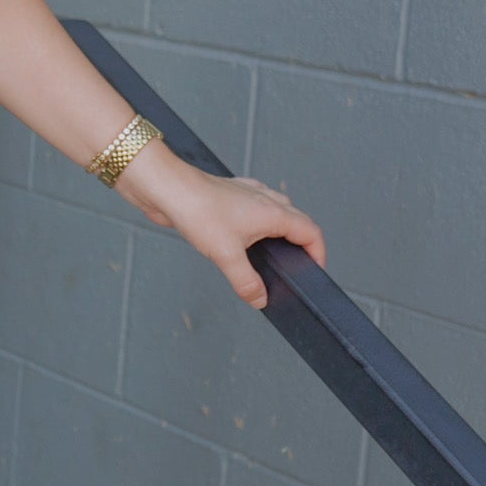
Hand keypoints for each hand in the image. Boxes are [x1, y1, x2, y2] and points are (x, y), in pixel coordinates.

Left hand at [119, 143, 326, 308]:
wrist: (168, 187)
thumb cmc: (197, 209)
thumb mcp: (226, 255)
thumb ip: (246, 281)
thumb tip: (259, 299)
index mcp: (274, 212)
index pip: (311, 232)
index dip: (318, 253)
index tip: (314, 270)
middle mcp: (265, 199)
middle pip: (298, 221)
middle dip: (301, 244)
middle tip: (295, 266)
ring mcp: (248, 194)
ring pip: (277, 211)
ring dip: (280, 231)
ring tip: (271, 254)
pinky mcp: (230, 195)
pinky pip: (254, 207)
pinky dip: (257, 222)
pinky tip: (242, 235)